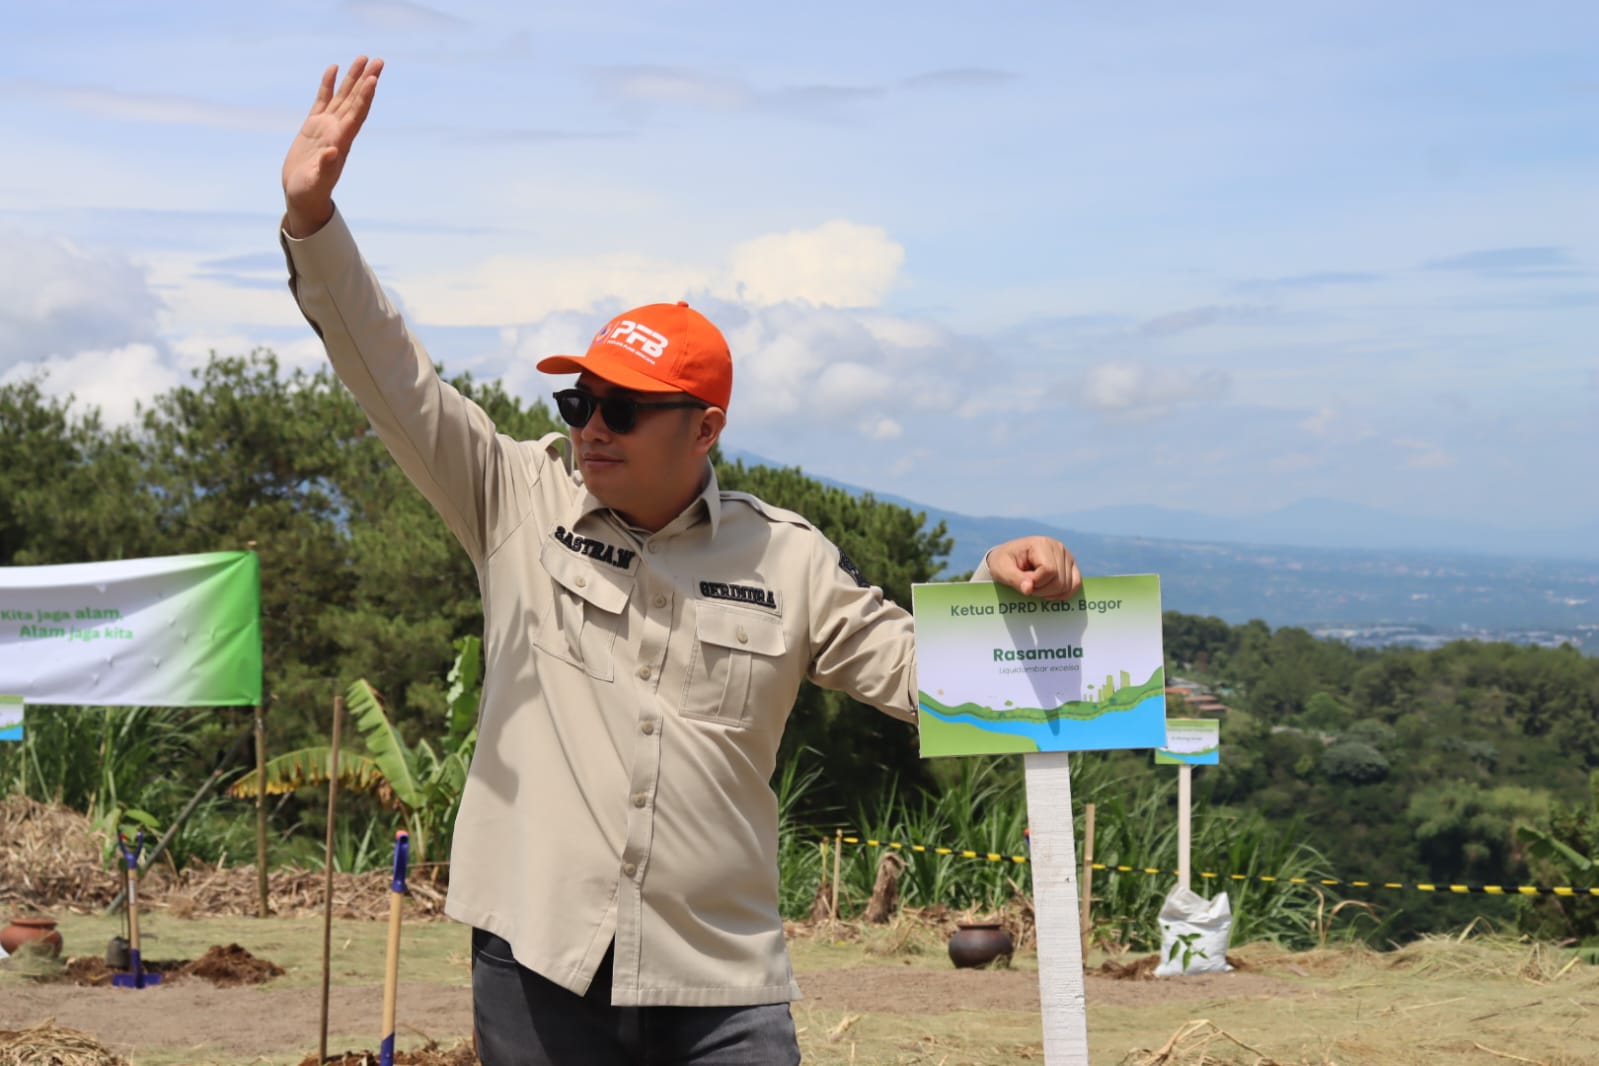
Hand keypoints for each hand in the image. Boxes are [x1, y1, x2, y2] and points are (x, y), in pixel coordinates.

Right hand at [282, 56, 383, 237]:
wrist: (302, 196)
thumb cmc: (309, 192)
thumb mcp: (316, 182)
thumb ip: (325, 167)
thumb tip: (332, 152)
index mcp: (341, 142)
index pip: (356, 115)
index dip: (365, 97)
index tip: (374, 79)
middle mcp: (338, 131)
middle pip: (355, 100)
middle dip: (366, 80)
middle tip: (378, 60)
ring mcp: (326, 127)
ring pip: (342, 96)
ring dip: (352, 78)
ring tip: (362, 58)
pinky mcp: (313, 126)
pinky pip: (323, 100)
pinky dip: (328, 84)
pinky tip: (333, 68)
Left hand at [985, 536, 1081, 599]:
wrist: (1007, 559)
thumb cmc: (1003, 562)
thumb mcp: (1001, 570)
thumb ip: (1014, 579)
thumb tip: (1028, 589)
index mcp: (1041, 543)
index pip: (1049, 571)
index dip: (1036, 583)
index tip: (1023, 583)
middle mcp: (1058, 547)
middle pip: (1059, 581)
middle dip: (1041, 591)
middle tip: (1027, 587)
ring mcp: (1067, 557)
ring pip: (1067, 586)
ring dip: (1049, 594)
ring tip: (1035, 587)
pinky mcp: (1071, 566)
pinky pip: (1076, 585)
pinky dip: (1063, 594)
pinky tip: (1048, 594)